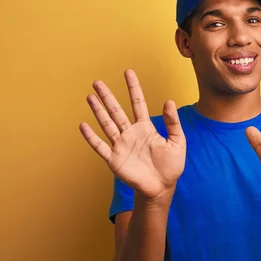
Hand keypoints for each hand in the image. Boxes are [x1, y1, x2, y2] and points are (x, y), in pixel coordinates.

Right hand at [79, 69, 185, 200]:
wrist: (162, 187)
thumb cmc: (171, 166)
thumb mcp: (177, 142)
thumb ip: (173, 122)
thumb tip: (169, 101)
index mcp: (145, 128)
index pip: (138, 103)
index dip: (133, 88)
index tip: (128, 72)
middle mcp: (130, 134)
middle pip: (116, 111)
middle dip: (107, 96)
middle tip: (97, 82)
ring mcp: (121, 145)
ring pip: (107, 124)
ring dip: (98, 111)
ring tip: (90, 97)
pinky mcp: (114, 159)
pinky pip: (100, 146)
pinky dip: (91, 137)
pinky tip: (83, 125)